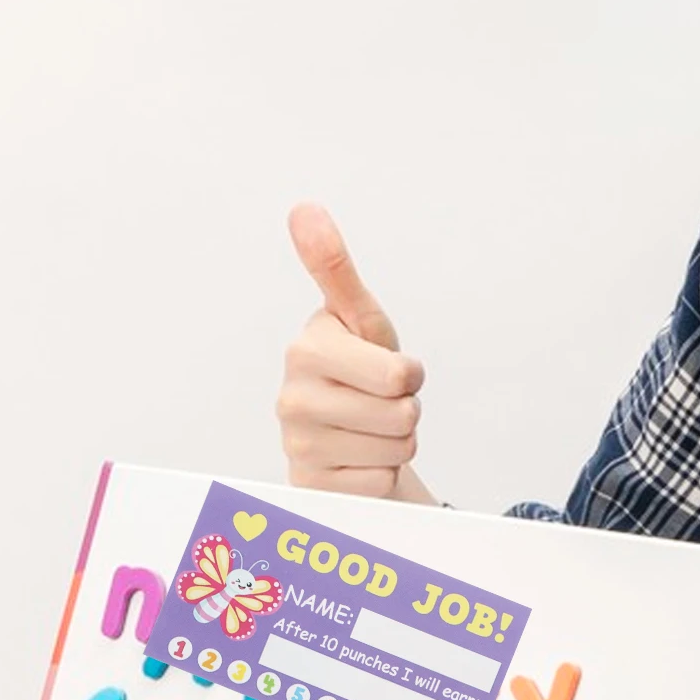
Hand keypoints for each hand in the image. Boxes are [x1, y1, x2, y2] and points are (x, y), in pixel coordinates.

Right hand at [278, 203, 435, 502]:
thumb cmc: (357, 369)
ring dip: (395, 443)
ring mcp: (299, 447)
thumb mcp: (358, 319)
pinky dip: (381, 476)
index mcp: (307, 349)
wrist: (340, 438)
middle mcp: (292, 399)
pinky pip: (382, 484)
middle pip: (402, 416)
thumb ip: (334, 267)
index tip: (387, 369)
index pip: (398, 374)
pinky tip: (357, 461)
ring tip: (369, 430)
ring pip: (396, 451)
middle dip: (404, 411)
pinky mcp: (312, 490)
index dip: (407, 374)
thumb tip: (304, 209)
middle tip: (378, 403)